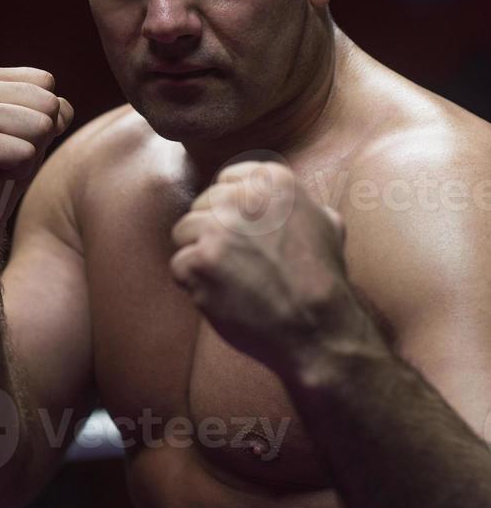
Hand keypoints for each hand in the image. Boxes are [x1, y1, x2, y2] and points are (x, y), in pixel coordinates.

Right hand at [0, 66, 72, 247]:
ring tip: (3, 163)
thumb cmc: (3, 170)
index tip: (14, 135)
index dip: (44, 115)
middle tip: (9, 154)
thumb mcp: (31, 131)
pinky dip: (20, 171)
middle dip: (39, 136)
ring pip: (41, 126)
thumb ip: (50, 110)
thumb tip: (62, 109)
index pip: (46, 82)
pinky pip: (27, 153)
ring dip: (30, 155)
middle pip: (48, 103)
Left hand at [170, 161, 352, 373]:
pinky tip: (223, 295)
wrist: (317, 326)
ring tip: (231, 280)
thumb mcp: (327, 225)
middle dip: (214, 234)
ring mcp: (218, 228)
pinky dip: (194, 285)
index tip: (244, 235)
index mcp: (272, 181)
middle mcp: (243, 197)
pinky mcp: (200, 260)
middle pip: (202, 206)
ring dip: (200, 257)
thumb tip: (295, 201)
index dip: (230, 212)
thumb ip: (300, 204)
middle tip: (241, 264)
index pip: (226, 182)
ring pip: (184, 232)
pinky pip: (179, 265)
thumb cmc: (323, 280)